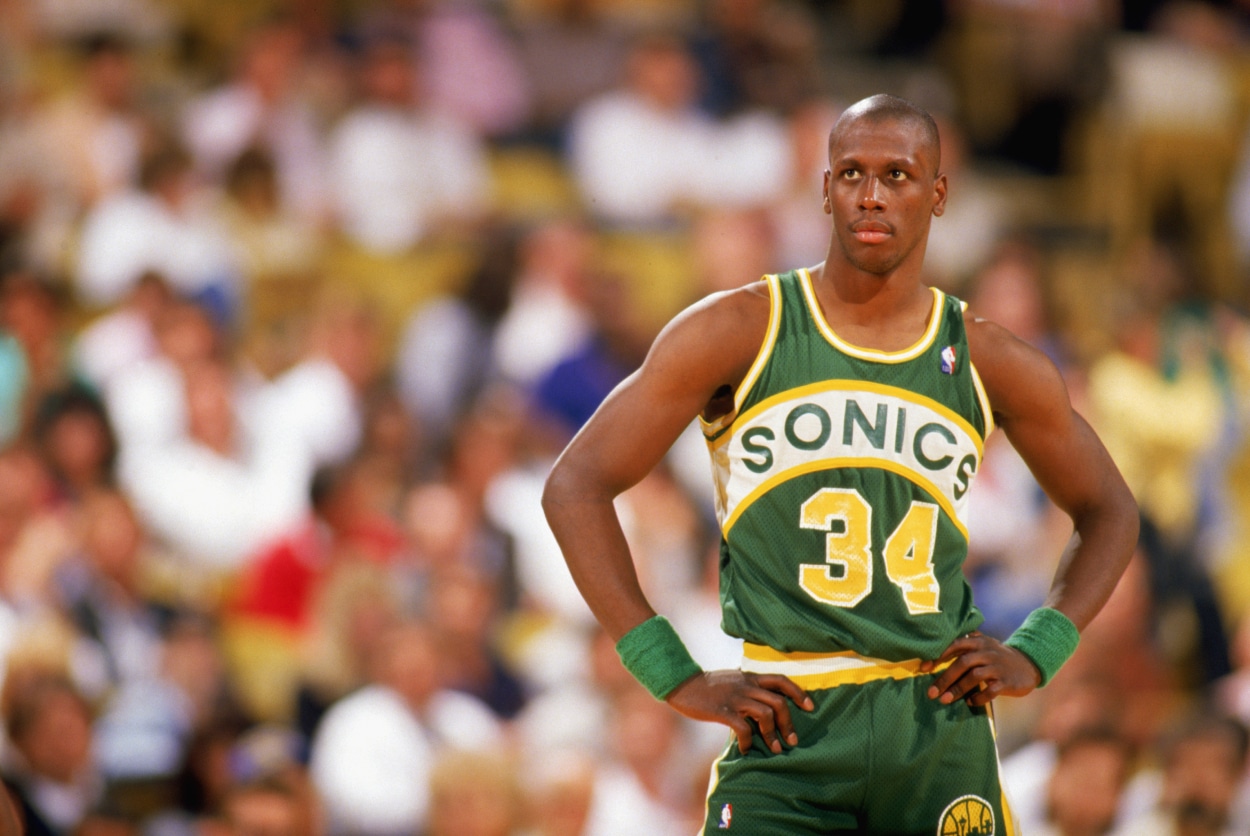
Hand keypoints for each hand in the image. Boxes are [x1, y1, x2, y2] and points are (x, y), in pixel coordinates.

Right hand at [665, 670, 814, 754]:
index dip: (799, 693)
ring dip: (772, 734)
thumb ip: (749, 687)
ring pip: (765, 714)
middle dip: (789, 723)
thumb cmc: (708, 687)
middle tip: (792, 740)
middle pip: (778, 701)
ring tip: (774, 749)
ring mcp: (735, 697)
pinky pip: (743, 727)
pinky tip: (746, 749)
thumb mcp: (733, 681)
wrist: (682, 685)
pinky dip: (748, 741)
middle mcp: (746, 685)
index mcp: (750, 677)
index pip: (781, 680)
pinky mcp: (723, 711)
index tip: (810, 707)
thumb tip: (765, 705)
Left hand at [920, 631, 1041, 706]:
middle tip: (931, 693)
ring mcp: (998, 666)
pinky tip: (970, 702)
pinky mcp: (1007, 681)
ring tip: (944, 700)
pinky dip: (978, 697)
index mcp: (979, 641)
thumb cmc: (996, 657)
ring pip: (975, 676)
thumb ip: (964, 647)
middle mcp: (988, 651)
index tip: (923, 668)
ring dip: (958, 689)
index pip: (955, 644)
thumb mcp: (983, 645)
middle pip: (962, 663)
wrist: (1028, 665)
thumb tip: (933, 659)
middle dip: (945, 678)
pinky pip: (990, 690)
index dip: (938, 655)